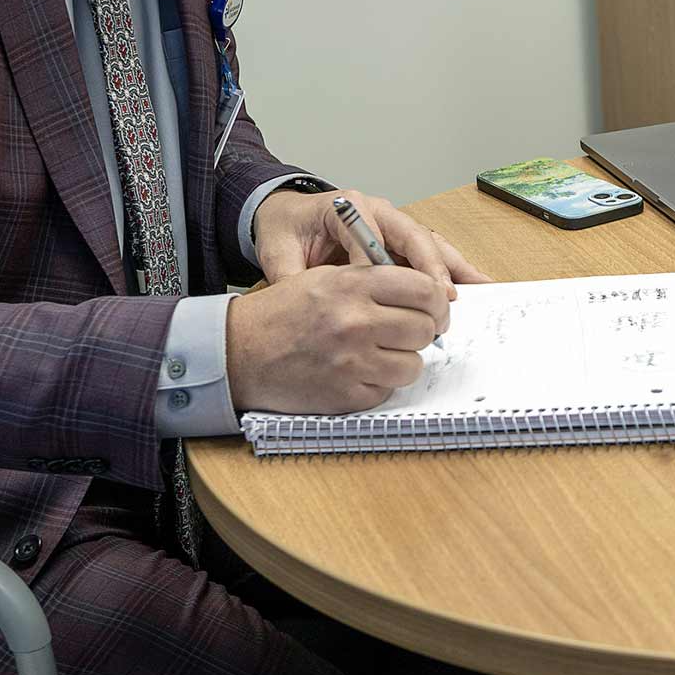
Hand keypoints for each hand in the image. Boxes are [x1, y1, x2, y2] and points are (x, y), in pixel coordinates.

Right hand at [225, 263, 452, 413]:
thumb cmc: (284, 312)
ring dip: (402, 361)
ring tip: (378, 354)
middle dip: (422, 332)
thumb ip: (376, 281)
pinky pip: (388, 391)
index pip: (425, 289)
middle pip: (425, 328)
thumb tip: (429, 295)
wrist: (237, 352)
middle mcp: (355, 322)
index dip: (437, 302)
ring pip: (413, 365)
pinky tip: (356, 373)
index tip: (434, 310)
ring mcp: (352, 362)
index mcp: (353, 285)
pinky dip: (378, 384)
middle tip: (406, 333)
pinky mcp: (346, 396)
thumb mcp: (327, 278)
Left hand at [251, 186, 488, 299]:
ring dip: (453, 268)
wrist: (289, 216)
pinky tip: (475, 284)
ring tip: (479, 287)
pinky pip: (432, 252)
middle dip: (431, 268)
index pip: (372, 237)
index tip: (383, 297)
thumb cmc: (287, 230)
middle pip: (414, 236)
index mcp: (349, 207)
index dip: (379, 268)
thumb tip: (306, 306)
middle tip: (443, 298)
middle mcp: (379, 212)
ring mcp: (394, 225)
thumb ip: (290, 275)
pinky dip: (454, 269)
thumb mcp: (277, 251)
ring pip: (431, 243)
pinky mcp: (402, 241)